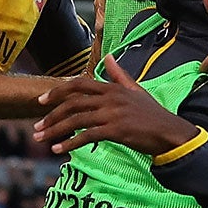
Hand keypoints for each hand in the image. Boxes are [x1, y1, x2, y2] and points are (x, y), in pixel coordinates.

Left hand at [32, 55, 190, 156]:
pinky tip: (58, 150)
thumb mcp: (136, 90)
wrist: (169, 133)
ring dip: (55, 130)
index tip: (42, 101)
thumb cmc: (152, 114)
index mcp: (112, 88)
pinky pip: (86, 136)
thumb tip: (108, 57)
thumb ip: (118, 75)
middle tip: (37, 126)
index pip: (79, 84)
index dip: (58, 92)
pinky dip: (70, 144)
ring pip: (76, 120)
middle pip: (72, 103)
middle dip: (51, 115)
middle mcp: (110, 98)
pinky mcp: (116, 131)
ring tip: (42, 139)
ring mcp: (112, 114)